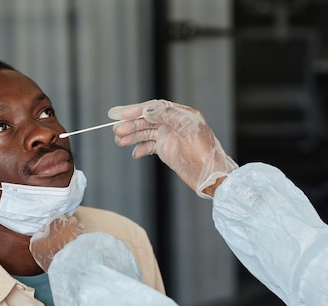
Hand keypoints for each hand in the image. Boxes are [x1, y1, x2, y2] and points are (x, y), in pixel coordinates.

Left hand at [29, 215, 83, 270]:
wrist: (77, 261)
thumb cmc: (64, 239)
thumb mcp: (57, 221)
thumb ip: (54, 217)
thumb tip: (55, 216)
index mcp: (34, 245)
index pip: (41, 230)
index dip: (52, 222)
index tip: (60, 219)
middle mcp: (40, 257)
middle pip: (52, 237)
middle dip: (63, 227)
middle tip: (72, 221)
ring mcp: (52, 264)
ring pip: (61, 245)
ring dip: (70, 234)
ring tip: (79, 227)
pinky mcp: (63, 269)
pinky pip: (67, 253)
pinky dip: (73, 245)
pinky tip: (81, 237)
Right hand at [108, 99, 237, 197]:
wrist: (211, 176)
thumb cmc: (205, 153)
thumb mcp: (189, 130)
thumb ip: (169, 116)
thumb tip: (148, 110)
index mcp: (181, 114)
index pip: (155, 107)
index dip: (137, 110)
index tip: (121, 115)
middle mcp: (174, 124)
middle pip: (147, 120)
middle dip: (131, 124)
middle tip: (116, 130)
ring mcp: (169, 137)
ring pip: (146, 133)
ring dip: (132, 136)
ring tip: (119, 141)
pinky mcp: (167, 150)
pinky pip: (149, 146)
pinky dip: (140, 148)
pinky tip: (134, 153)